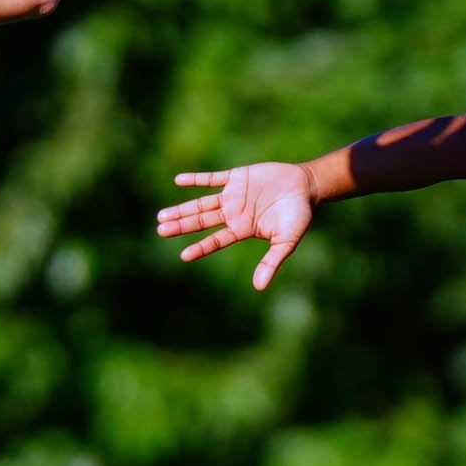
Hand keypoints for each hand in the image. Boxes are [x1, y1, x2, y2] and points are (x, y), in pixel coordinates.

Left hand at [159, 162, 317, 287]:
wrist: (305, 186)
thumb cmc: (298, 216)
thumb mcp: (287, 241)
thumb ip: (272, 262)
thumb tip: (259, 287)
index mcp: (242, 229)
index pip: (216, 241)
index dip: (201, 247)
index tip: (183, 256)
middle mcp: (233, 214)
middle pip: (202, 221)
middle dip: (181, 226)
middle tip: (161, 230)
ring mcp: (233, 195)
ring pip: (202, 203)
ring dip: (183, 209)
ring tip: (162, 216)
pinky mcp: (236, 178)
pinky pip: (213, 178)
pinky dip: (197, 179)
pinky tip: (179, 181)